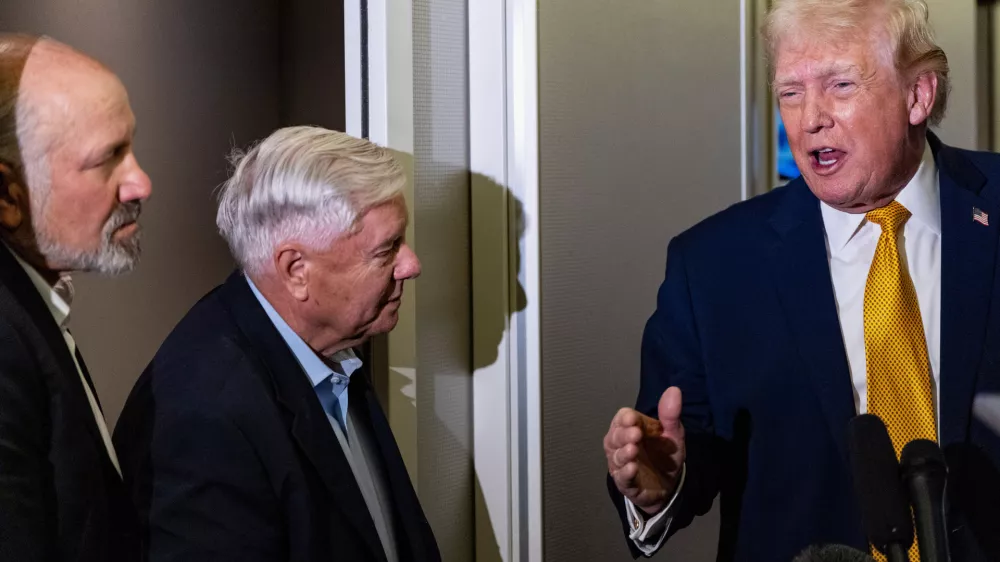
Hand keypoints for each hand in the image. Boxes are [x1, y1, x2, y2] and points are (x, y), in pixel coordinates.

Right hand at [605, 387, 685, 514]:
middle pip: (615, 437)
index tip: (633, 419)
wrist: (669, 484)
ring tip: (633, 450)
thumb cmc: (665, 454)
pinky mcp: (626, 483)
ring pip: (616, 457)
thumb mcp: (672, 434)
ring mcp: (621, 464)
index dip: (625, 419)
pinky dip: (625, 473)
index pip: (621, 418)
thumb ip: (670, 415)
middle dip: (623, 435)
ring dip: (624, 453)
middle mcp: (621, 444)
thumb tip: (674, 389)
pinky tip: (632, 469)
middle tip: (636, 434)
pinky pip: (622, 478)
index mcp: (631, 428)